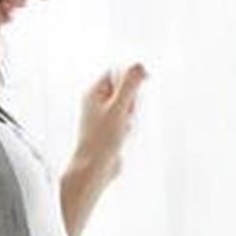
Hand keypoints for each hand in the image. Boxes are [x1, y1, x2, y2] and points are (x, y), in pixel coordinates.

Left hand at [73, 63, 148, 186]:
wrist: (95, 169)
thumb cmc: (101, 139)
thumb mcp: (119, 108)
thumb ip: (130, 85)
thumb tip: (139, 66)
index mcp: (93, 92)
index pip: (115, 72)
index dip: (130, 77)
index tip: (141, 86)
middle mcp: (97, 102)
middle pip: (124, 89)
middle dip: (132, 100)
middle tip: (128, 113)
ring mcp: (104, 116)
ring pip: (128, 106)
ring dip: (132, 115)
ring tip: (125, 128)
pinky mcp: (111, 130)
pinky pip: (127, 120)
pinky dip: (130, 127)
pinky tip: (125, 136)